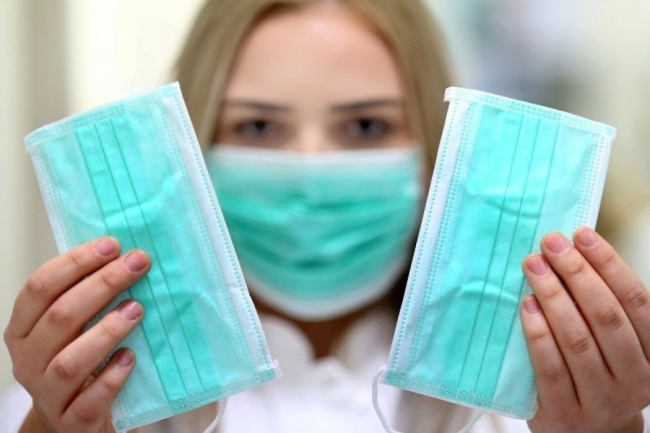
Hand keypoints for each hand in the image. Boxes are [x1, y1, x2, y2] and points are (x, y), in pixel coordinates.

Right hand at [3, 237, 149, 432]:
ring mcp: (47, 394)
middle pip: (59, 317)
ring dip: (105, 331)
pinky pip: (90, 401)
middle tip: (137, 265)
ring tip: (136, 309)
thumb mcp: (73, 328)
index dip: (76, 262)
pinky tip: (130, 357)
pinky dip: (111, 378)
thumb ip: (88, 296)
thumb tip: (128, 255)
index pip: (40, 287)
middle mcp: (28, 360)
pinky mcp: (72, 421)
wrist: (72, 419)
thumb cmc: (78, 360)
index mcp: (23, 329)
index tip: (113, 244)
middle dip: (102, 285)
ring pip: (70, 361)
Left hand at [520, 227, 648, 432]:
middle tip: (550, 243)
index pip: (636, 301)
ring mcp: (600, 400)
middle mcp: (635, 379)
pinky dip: (538, 333)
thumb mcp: (613, 343)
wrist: (584, 432)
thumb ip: (600, 305)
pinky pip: (550, 368)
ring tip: (533, 266)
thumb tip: (571, 247)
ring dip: (554, 297)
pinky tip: (526, 305)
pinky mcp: (563, 414)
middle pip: (606, 317)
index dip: (609, 263)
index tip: (581, 234)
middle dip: (576, 273)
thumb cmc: (595, 371)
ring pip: (578, 341)